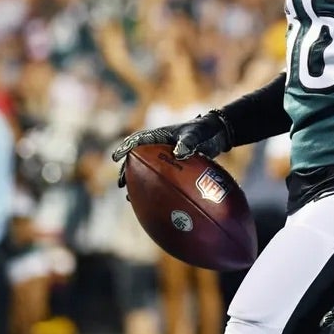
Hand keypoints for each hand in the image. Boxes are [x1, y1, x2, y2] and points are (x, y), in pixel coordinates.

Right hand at [111, 109, 232, 186]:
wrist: (216, 133)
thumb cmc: (204, 129)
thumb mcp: (196, 133)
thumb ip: (188, 142)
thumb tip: (179, 154)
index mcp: (159, 135)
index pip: (137, 140)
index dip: (125, 148)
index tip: (117, 157)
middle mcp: (158, 147)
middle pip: (137, 159)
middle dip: (127, 170)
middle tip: (121, 183)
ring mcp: (165, 157)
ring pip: (145, 171)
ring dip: (136, 182)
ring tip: (129, 197)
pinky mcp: (173, 167)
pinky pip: (159, 178)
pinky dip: (153, 188)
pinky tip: (151, 203)